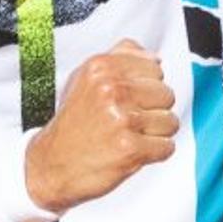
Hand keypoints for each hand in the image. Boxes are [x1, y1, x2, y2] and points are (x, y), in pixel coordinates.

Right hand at [24, 39, 177, 213]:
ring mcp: (122, 119)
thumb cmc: (73, 124)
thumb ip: (121, 59)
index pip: (155, 67)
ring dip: (155, 133)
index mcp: (102, 67)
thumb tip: (155, 58)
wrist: (52, 164)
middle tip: (129, 121)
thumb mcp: (86, 79)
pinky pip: (167, 146)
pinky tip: (132, 151)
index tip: (131, 99)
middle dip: (154, 110)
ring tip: (130, 136)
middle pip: (167, 94)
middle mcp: (111, 89)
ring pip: (170, 121)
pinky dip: (155, 153)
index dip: (147, 86)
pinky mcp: (130, 148)